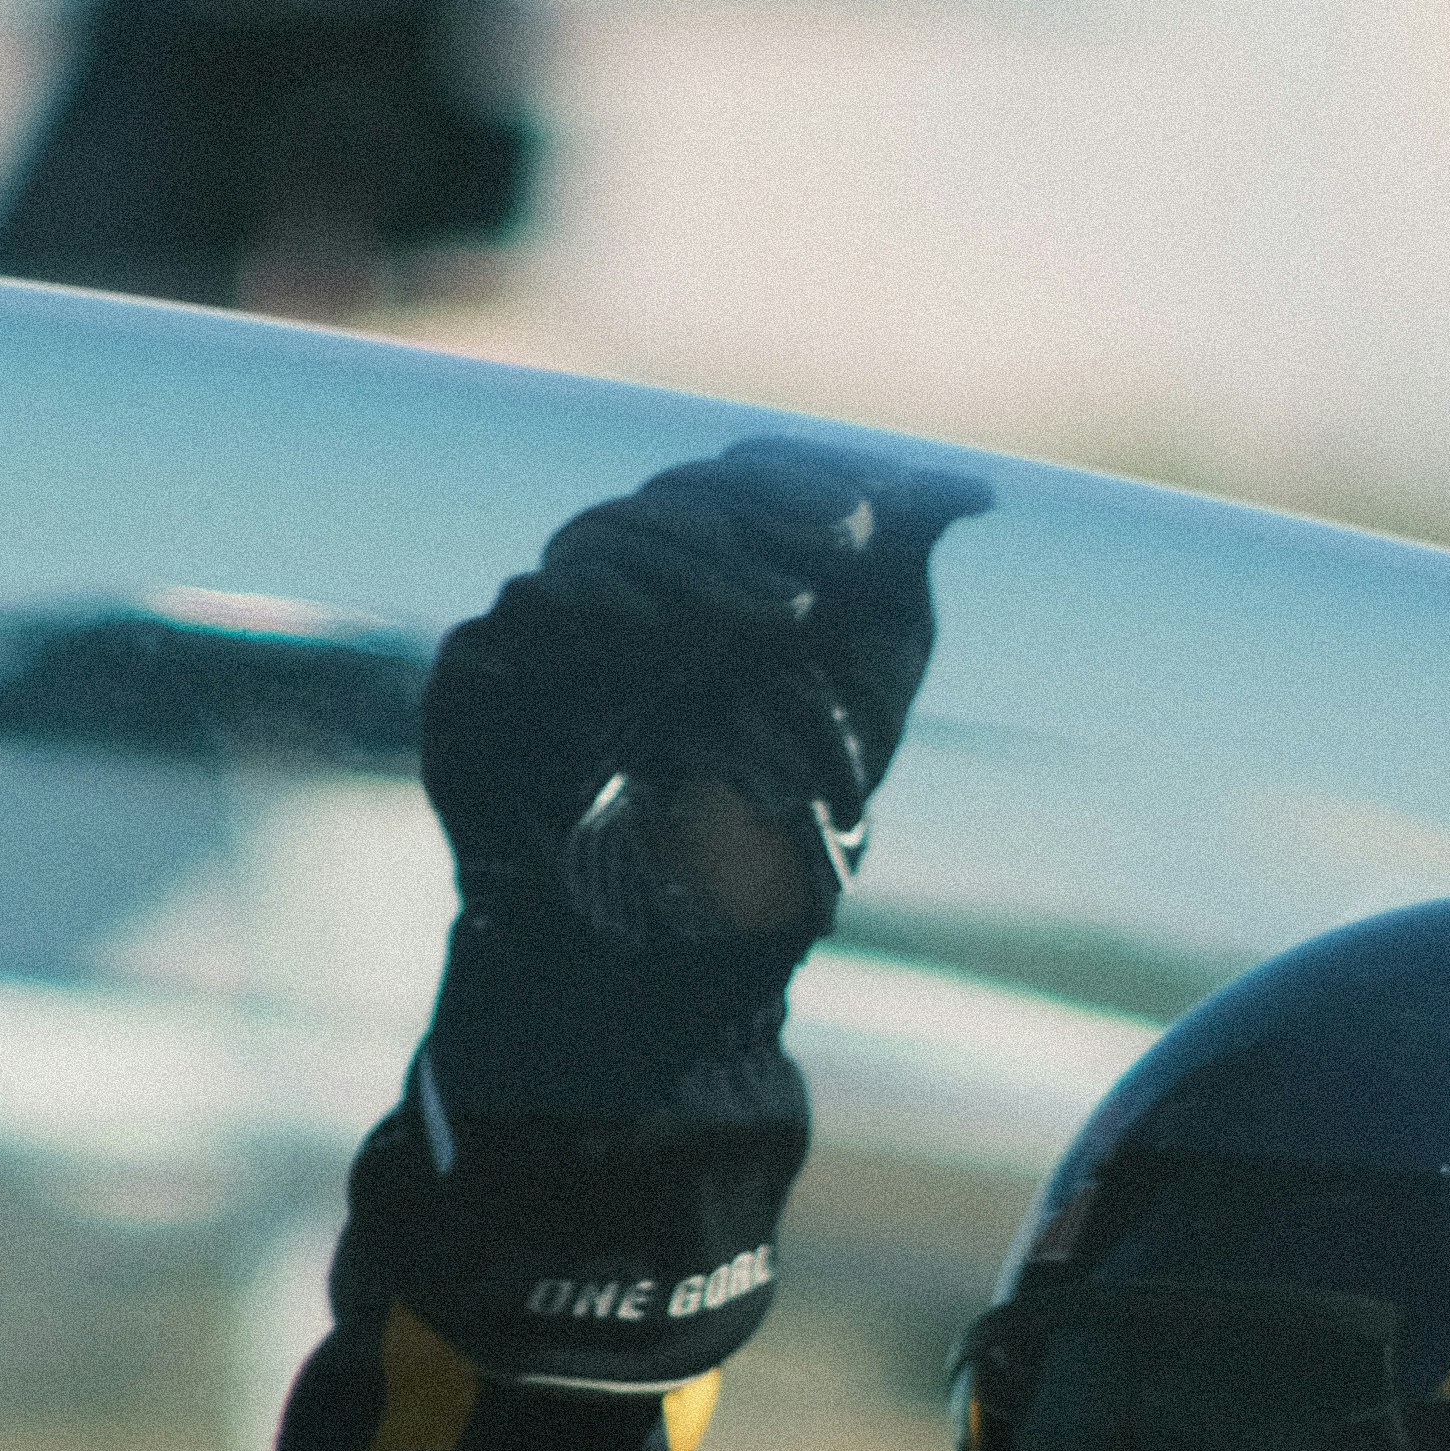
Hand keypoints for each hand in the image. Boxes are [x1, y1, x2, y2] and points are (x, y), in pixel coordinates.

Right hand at [424, 438, 995, 951]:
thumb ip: (896, 585)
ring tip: (786, 609)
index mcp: (693, 583)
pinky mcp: (477, 683)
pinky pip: (523, 610)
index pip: (727, 487)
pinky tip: (661, 624)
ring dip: (701, 560)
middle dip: (762, 515)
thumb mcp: (856, 696)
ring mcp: (539, 634)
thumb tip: (972, 489)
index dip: (797, 481)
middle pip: (670, 505)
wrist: (674, 969)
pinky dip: (596, 604)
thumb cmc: (771, 833)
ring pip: (603, 540)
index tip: (879, 511)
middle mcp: (614, 595)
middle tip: (851, 542)